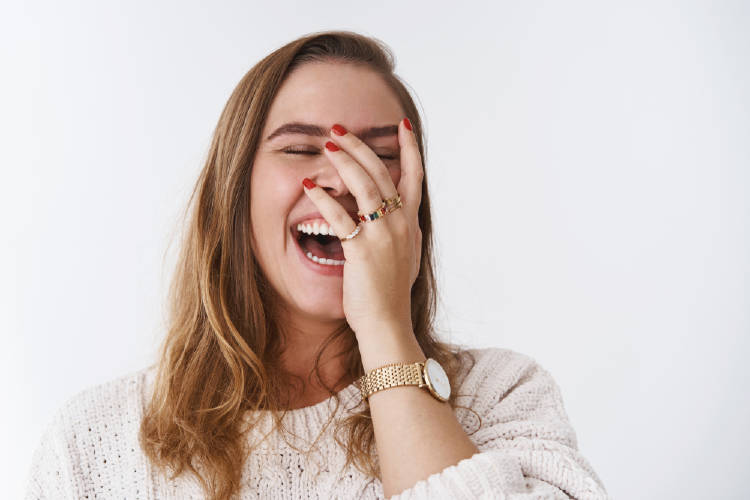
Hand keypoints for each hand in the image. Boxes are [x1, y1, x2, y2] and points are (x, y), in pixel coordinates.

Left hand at [302, 118, 423, 339]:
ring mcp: (383, 236)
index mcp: (411, 225)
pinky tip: (310, 186)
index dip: (409, 149)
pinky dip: (324, 198)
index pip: (415, 177)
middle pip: (383, 173)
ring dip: (345, 161)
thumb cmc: (391, 295)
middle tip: (341, 129)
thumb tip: (403, 219)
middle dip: (362, 146)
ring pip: (365, 186)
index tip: (402, 126)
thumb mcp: (407, 258)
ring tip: (328, 145)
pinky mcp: (363, 250)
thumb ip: (405, 234)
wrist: (387, 325)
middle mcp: (401, 225)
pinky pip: (341, 216)